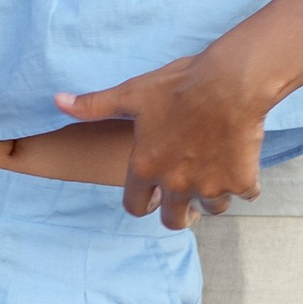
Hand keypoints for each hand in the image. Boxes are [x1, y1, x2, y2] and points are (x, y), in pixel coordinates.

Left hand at [54, 50, 268, 229]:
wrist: (229, 82)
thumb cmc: (178, 85)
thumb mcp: (132, 93)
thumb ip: (94, 105)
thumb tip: (57, 100)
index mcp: (145, 168)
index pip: (134, 206)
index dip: (143, 201)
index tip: (153, 195)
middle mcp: (175, 184)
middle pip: (174, 221)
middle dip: (179, 212)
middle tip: (186, 198)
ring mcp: (209, 186)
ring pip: (211, 208)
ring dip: (212, 196)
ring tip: (214, 173)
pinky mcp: (240, 181)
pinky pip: (245, 194)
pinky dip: (244, 182)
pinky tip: (242, 162)